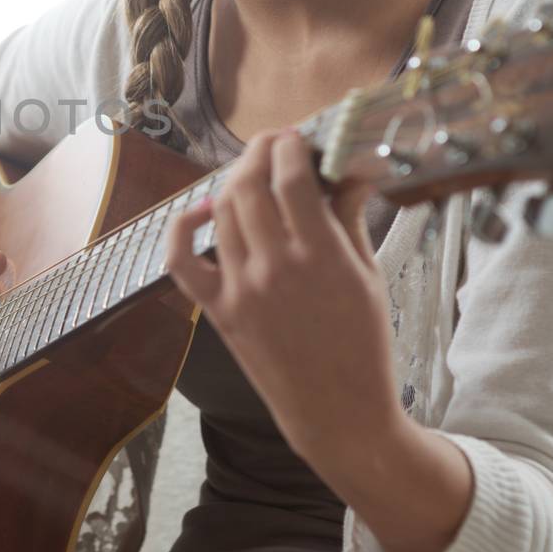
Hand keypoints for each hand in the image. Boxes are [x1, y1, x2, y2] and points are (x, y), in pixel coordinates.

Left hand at [164, 129, 401, 469]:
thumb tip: (352, 170)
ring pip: (222, 212)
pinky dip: (183, 230)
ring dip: (235, 182)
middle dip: (261, 153)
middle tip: (275, 146)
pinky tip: (201, 210)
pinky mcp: (220, 312)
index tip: (297, 137)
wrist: (338, 414)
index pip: (291, 178)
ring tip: (253, 174)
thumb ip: (351, 218)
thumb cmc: (364, 346)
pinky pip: (183, 262)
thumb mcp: (369, 276)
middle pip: (250, 185)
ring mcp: (241, 289)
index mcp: (321, 257)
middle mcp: (275, 267)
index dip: (290, 147)